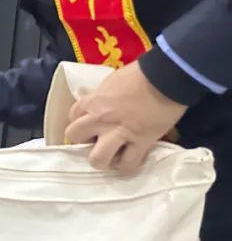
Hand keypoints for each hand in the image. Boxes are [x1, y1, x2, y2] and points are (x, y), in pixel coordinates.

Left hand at [64, 61, 186, 171]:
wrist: (167, 76)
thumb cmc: (140, 74)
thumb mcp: (111, 82)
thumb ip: (101, 97)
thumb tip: (99, 105)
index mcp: (92, 101)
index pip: (72, 118)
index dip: (81, 124)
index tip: (91, 126)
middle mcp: (100, 118)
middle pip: (75, 137)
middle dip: (84, 141)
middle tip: (98, 141)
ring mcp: (119, 132)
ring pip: (97, 159)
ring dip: (103, 160)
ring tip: (112, 156)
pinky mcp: (141, 142)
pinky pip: (128, 164)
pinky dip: (127, 166)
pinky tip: (130, 160)